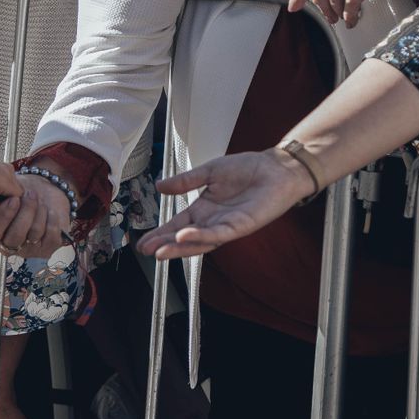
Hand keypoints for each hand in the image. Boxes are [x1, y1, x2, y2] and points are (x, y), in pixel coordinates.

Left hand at [0, 154, 21, 212]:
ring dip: (1, 195)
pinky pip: (3, 179)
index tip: (1, 213)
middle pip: (16, 191)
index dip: (13, 208)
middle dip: (6, 201)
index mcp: (9, 180)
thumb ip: (0, 211)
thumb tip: (8, 214)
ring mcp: (3, 166)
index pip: (21, 198)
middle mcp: (10, 171)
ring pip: (9, 186)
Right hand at [0, 171, 70, 258]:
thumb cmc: (19, 196)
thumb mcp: (2, 195)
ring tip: (40, 200)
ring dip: (39, 212)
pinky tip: (50, 211)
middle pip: (15, 236)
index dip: (2, 217)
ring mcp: (28, 251)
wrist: (43, 195)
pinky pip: (51, 236)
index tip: (13, 199)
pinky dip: (52, 220)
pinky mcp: (47, 249)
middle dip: (25, 212)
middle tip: (31, 194)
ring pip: (34, 234)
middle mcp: (9, 247)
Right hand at [136, 149, 314, 259]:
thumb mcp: (209, 171)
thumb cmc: (248, 168)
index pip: (178, 224)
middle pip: (185, 238)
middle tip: (146, 251)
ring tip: (161, 251)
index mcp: (204, 208)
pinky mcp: (240, 226)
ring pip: (200, 242)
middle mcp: (213, 220)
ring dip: (180, 248)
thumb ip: (185, 181)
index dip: (161, 233)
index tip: (143, 241)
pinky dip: (202, 236)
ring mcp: (226, 225)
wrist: (275, 168)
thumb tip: (159, 186)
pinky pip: (218, 234)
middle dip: (165, 245)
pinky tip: (185, 235)